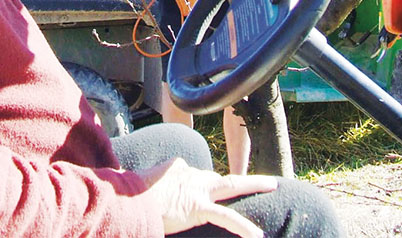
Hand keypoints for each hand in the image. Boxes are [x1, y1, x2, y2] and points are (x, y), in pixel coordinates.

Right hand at [137, 158, 277, 237]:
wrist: (127, 200)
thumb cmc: (128, 196)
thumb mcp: (140, 186)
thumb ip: (151, 187)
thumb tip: (140, 188)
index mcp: (177, 169)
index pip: (195, 176)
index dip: (197, 188)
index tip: (190, 199)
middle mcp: (190, 174)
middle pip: (219, 177)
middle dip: (241, 180)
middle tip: (263, 181)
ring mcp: (197, 189)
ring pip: (232, 185)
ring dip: (255, 184)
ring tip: (274, 186)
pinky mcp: (198, 208)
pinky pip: (225, 217)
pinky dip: (243, 226)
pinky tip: (258, 235)